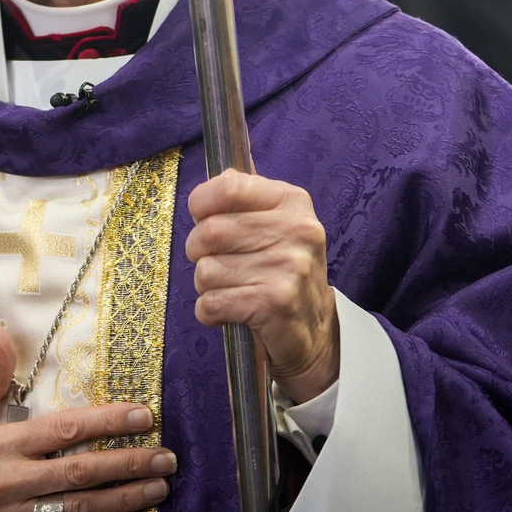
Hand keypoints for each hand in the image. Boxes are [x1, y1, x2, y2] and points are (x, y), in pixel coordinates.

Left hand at [186, 170, 338, 403]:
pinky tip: (231, 311)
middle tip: (217, 262)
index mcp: (293, 202)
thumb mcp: (275, 223)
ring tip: (232, 288)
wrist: (312, 328)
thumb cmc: (281, 270)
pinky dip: (209, 311)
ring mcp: (289, 267)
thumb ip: (244, 199)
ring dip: (206, 285)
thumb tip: (214, 182)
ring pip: (206, 270)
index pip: (228, 187)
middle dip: (199, 251)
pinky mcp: (275, 303)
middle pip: (209, 231)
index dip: (202, 205)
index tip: (203, 218)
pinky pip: (211, 303)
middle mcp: (296, 231)